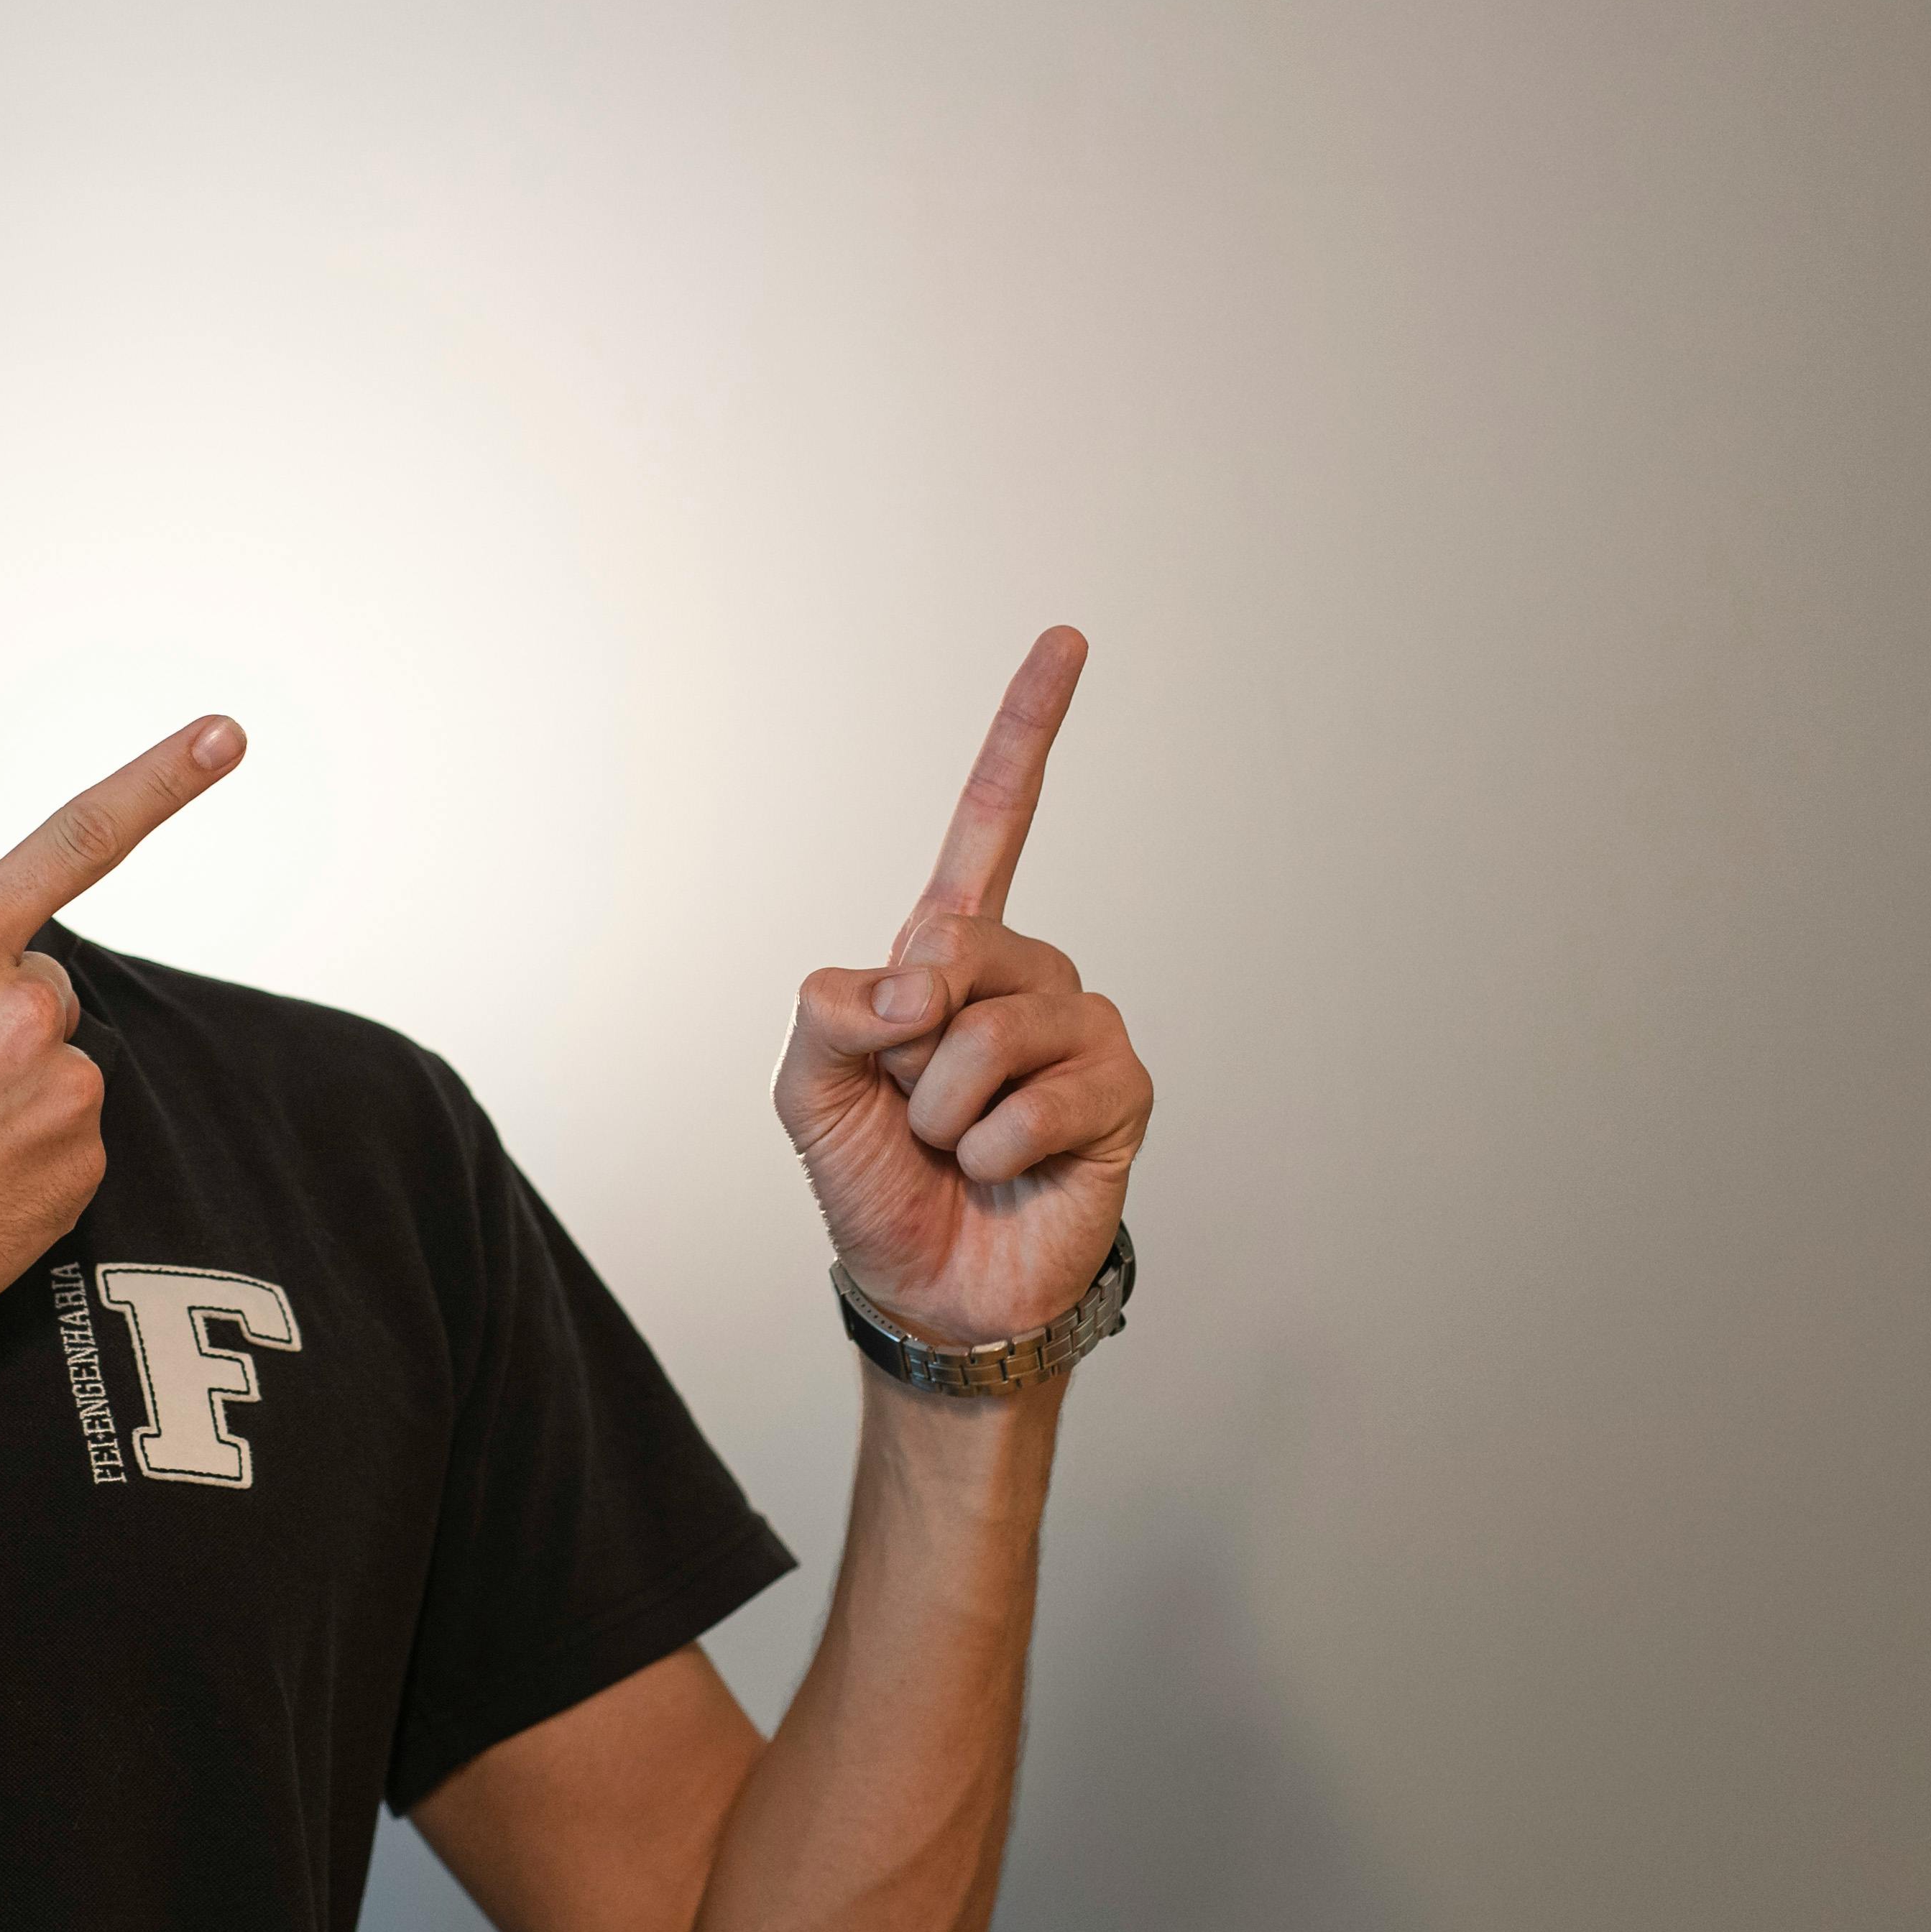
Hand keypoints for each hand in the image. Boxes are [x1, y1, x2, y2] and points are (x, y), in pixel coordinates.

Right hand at [0, 718, 243, 1374]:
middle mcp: (21, 1007)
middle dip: (3, 1029)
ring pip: (58, 1072)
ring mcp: (62, 1089)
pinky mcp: (83, 1164)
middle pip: (46, 992)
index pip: (72, 844)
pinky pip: (70, 1140)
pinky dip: (30, 1161)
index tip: (223, 737)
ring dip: (16, 1100)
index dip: (156, 782)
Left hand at [774, 630, 1150, 1350]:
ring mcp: (1079, 1030)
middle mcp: (1023, 976)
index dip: (1028, 731)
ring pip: (996, 1028)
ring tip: (955, 1147)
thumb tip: (919, 981)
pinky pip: (1050, 1092)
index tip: (1067, 640)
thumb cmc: (873, 1185)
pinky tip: (1006, 1168)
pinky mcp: (1123, 1093)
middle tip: (912, 1109)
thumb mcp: (807, 1094)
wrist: (930, 1290)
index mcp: (947, 955)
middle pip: (960, 945)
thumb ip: (830, 1013)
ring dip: (947, 1108)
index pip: (993, 823)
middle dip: (909, 1041)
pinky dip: (1001, 1143)